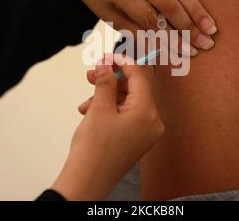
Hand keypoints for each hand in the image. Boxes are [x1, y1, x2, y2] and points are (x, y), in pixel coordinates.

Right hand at [52, 54, 163, 200]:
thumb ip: (105, 82)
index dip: (123, 62)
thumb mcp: (99, 108)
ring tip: (86, 100)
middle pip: (134, 89)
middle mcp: (152, 123)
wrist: (87, 182)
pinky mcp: (136, 140)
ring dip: (106, 96)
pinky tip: (89, 111)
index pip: (140, 77)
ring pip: (127, 103)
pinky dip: (109, 110)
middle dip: (111, 80)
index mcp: (148, 113)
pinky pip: (125, 116)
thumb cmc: (94, 150)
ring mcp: (145, 133)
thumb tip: (106, 64)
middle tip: (93, 73)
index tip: (107, 56)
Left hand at [67, 0, 219, 53]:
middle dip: (190, 28)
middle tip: (207, 44)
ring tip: (212, 27)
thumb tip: (161, 52)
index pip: (152, 21)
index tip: (187, 53)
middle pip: (170, 4)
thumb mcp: (109, 16)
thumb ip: (135, 32)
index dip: (171, 39)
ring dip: (197, 8)